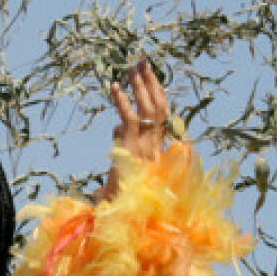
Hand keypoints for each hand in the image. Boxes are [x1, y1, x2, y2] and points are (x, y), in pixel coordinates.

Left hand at [96, 58, 170, 202]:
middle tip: (143, 62)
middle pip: (159, 106)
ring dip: (141, 85)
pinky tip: (114, 87)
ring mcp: (145, 145)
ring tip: (133, 66)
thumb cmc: (124, 196)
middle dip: (151, 82)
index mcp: (157, 148)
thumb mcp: (124, 166)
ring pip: (149, 108)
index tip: (149, 77)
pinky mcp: (133, 148)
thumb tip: (116, 128)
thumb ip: (123, 141)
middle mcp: (155, 144)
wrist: (128, 214)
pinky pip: (129, 119)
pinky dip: (122, 102)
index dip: (158, 94)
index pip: (162, 115)